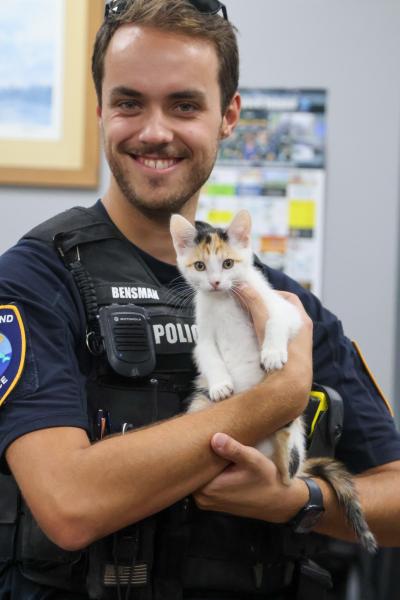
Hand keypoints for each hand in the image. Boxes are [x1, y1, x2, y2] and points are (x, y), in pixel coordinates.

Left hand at [194, 433, 308, 522]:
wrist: (278, 502)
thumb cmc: (266, 480)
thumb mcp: (253, 460)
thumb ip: (233, 449)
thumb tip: (215, 438)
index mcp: (208, 489)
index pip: (188, 466)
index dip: (191, 450)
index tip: (198, 437)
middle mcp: (202, 498)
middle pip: (191, 472)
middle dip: (197, 456)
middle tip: (204, 438)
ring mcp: (206, 502)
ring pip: (197, 477)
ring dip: (203, 464)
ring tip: (210, 447)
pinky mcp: (212, 502)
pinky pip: (202, 483)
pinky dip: (207, 472)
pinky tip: (216, 460)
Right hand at [236, 285, 312, 390]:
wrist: (289, 386)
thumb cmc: (281, 352)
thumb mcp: (266, 322)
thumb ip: (255, 302)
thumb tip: (244, 286)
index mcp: (302, 321)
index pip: (290, 299)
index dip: (275, 294)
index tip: (260, 294)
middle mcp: (302, 332)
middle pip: (284, 313)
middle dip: (268, 308)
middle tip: (252, 307)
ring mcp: (296, 346)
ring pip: (281, 329)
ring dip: (267, 324)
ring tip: (251, 322)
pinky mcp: (288, 357)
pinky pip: (278, 342)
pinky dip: (267, 338)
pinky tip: (255, 340)